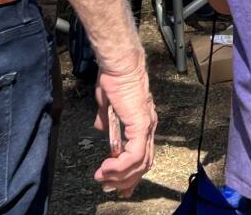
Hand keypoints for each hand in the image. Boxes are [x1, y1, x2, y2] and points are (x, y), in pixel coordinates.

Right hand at [94, 53, 155, 196]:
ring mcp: (147, 126)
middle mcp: (149, 126)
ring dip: (120, 175)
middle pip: (144, 163)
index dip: (131, 173)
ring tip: (102, 177)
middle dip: (125, 180)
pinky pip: (135, 155)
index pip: (143, 154)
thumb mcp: (107, 104)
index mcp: (143, 121)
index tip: (119, 187)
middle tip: (107, 187)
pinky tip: (107, 168)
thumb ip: (107, 119)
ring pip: (140, 163)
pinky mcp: (141, 125)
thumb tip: (101, 128)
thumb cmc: (114, 78)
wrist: (119, 64)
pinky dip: (121, 167)